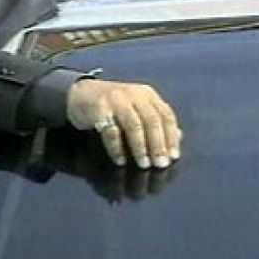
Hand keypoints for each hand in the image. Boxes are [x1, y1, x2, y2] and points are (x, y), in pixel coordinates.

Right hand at [67, 79, 181, 168]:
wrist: (80, 93)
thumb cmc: (112, 105)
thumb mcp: (137, 108)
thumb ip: (156, 121)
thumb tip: (178, 138)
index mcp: (147, 94)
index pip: (166, 115)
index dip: (171, 137)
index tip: (174, 157)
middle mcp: (134, 94)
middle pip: (151, 120)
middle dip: (158, 145)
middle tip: (160, 165)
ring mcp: (115, 99)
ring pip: (133, 125)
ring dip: (140, 147)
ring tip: (144, 165)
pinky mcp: (98, 108)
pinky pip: (110, 131)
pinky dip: (117, 148)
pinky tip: (120, 160)